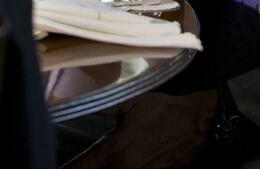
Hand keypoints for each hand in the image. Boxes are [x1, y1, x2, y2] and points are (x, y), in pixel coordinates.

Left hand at [68, 91, 216, 168]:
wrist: (197, 124)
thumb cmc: (164, 112)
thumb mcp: (130, 103)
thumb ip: (103, 106)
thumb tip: (76, 99)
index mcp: (115, 152)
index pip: (83, 167)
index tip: (62, 168)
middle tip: (89, 163)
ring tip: (113, 161)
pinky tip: (132, 161)